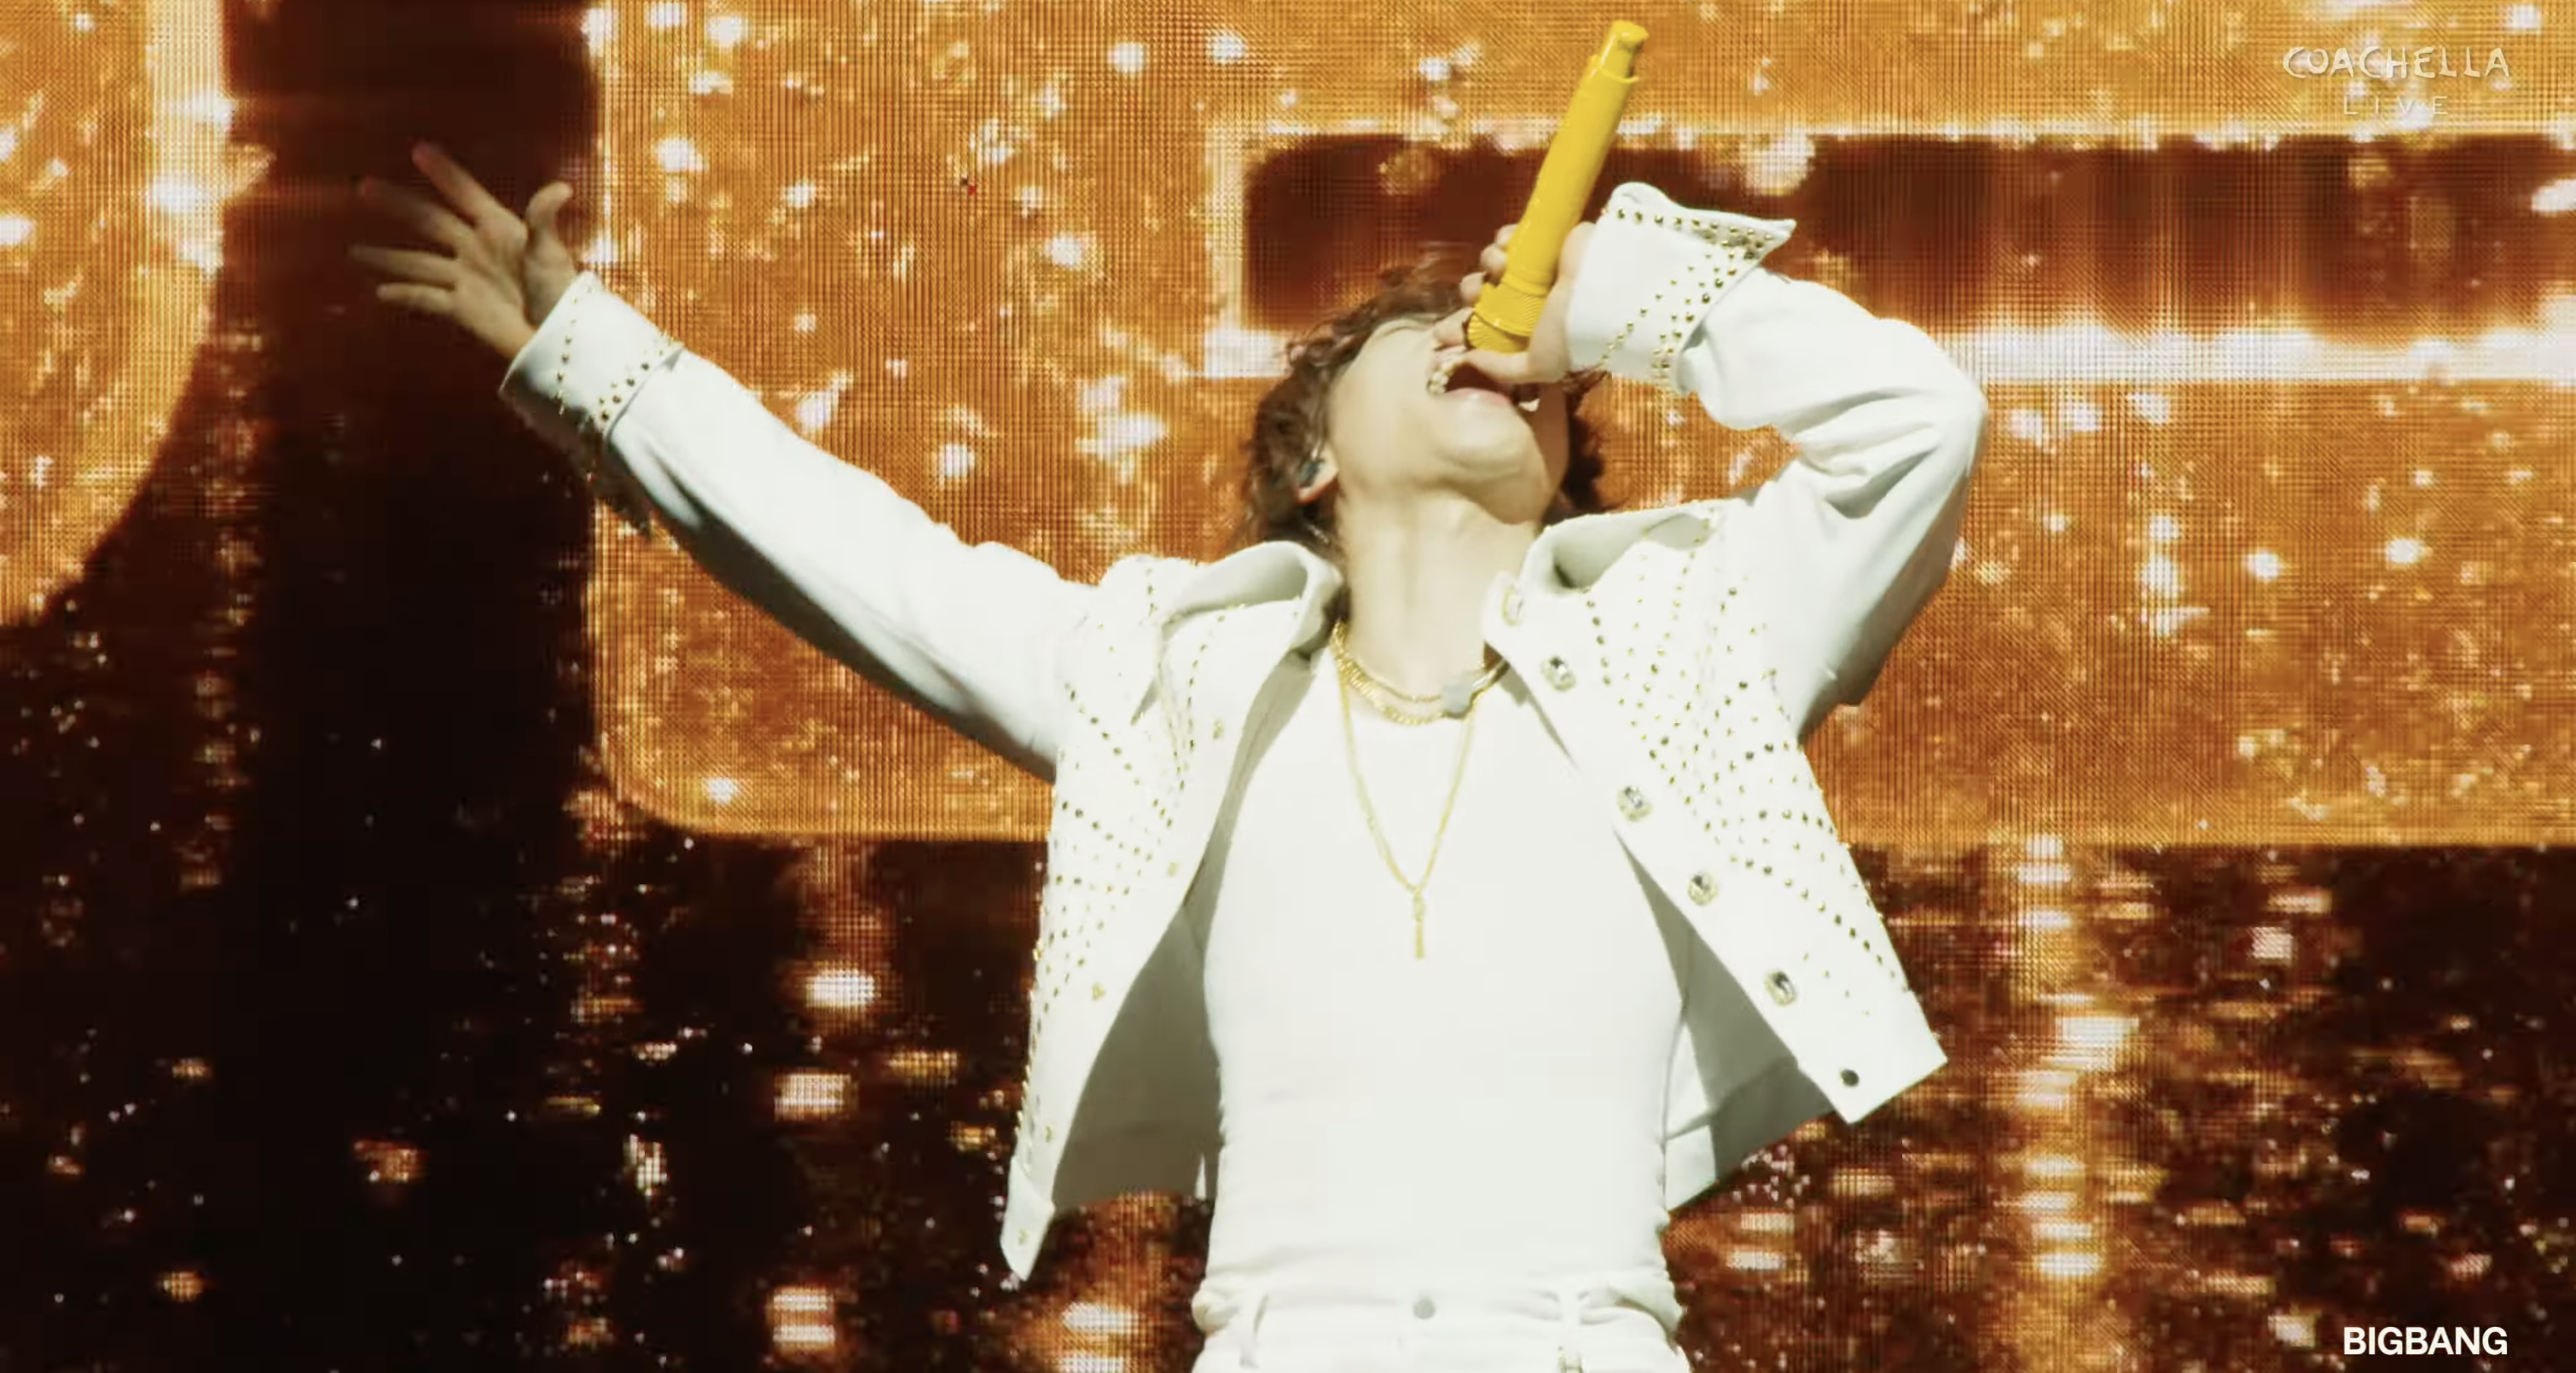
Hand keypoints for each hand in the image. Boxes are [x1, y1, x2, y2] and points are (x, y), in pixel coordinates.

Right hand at [352, 143, 580, 358]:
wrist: (559, 338)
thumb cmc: (560, 291)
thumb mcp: (550, 253)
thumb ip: (544, 220)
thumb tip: (562, 188)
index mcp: (498, 229)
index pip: (464, 194)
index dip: (444, 173)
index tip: (419, 149)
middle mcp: (475, 249)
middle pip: (429, 221)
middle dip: (398, 204)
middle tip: (364, 186)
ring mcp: (466, 279)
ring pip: (418, 263)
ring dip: (387, 257)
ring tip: (355, 251)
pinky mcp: (463, 309)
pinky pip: (427, 300)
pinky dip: (404, 296)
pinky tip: (380, 292)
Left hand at [1432, 220, 1592, 385]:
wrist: (1600, 289)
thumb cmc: (1570, 332)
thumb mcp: (1539, 366)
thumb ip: (1502, 370)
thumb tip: (1469, 359)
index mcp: (1524, 329)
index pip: (1483, 328)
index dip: (1460, 329)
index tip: (1442, 334)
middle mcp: (1526, 299)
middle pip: (1481, 293)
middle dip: (1471, 294)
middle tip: (1476, 296)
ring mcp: (1532, 269)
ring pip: (1490, 264)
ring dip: (1487, 264)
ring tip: (1501, 267)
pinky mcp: (1540, 241)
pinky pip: (1507, 236)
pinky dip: (1502, 238)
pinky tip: (1508, 245)